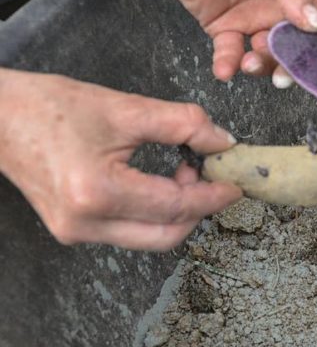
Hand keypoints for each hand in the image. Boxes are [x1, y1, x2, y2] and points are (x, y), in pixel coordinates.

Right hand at [0, 69, 242, 249]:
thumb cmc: (51, 107)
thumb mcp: (125, 108)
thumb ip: (182, 124)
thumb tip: (222, 141)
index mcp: (97, 192)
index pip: (174, 206)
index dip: (212, 196)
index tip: (235, 184)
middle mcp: (85, 224)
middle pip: (166, 236)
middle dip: (198, 210)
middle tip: (210, 177)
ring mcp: (76, 233)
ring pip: (149, 238)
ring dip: (177, 212)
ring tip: (183, 173)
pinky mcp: (72, 231)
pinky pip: (128, 232)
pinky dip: (153, 213)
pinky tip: (158, 183)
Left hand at [146, 0, 316, 84]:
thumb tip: (316, 24)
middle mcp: (284, 3)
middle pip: (305, 45)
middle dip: (302, 65)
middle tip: (292, 75)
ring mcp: (256, 18)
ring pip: (271, 55)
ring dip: (265, 65)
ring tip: (252, 61)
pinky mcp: (226, 27)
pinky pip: (233, 54)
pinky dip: (230, 66)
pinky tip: (226, 68)